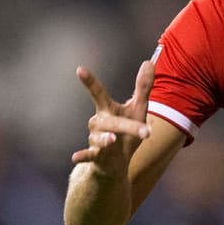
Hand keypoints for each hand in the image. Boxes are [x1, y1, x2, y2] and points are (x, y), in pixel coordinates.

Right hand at [71, 60, 153, 177]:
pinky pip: (87, 154)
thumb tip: (149, 62)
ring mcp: (96, 139)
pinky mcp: (95, 155)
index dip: (89, 82)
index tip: (79, 70)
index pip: (98, 93)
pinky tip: (74, 156)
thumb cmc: (127, 132)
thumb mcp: (138, 109)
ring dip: (109, 140)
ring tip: (113, 140)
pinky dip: (82, 155)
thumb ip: (143, 87)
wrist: (118, 162)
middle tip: (147, 132)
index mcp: (107, 109)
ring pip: (103, 137)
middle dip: (129, 126)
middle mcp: (99, 122)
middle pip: (111, 121)